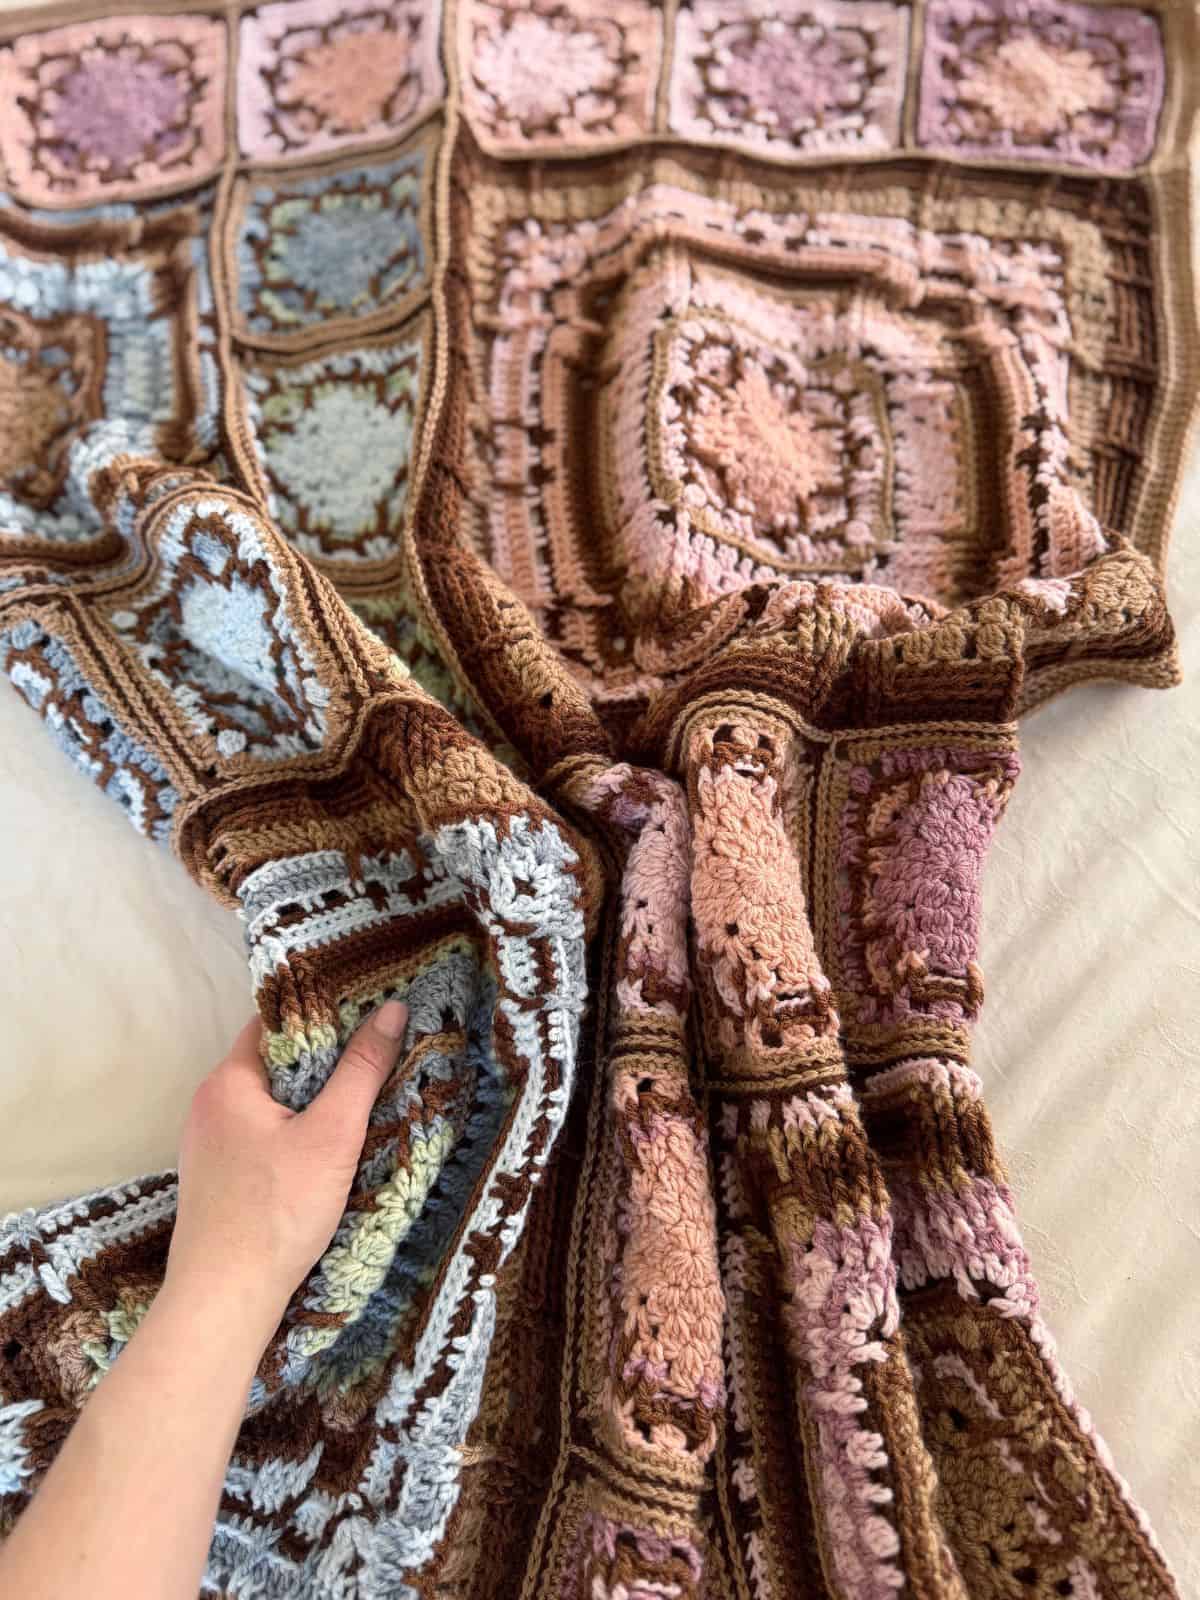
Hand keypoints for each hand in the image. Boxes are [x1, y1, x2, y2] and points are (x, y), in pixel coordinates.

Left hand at [166, 1000, 408, 1340]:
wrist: (226, 1299)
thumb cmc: (278, 1211)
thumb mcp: (333, 1134)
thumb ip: (362, 1069)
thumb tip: (392, 1009)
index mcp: (228, 1081)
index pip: (274, 1022)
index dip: (321, 1014)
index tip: (367, 1014)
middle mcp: (208, 1105)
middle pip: (272, 1063)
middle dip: (322, 1061)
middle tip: (374, 1059)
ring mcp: (206, 1145)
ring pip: (267, 1103)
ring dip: (308, 1101)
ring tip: (358, 1103)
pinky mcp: (215, 1179)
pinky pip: (258, 1135)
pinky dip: (291, 1133)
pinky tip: (324, 1152)